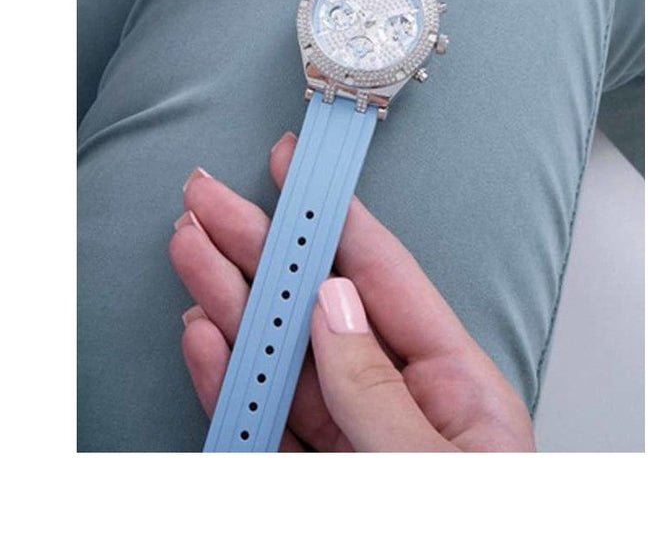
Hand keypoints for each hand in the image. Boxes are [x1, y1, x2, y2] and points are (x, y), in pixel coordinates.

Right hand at [169, 131, 536, 451]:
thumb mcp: (432, 471)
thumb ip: (378, 390)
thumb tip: (333, 305)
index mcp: (458, 395)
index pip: (388, 280)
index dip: (337, 216)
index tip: (297, 164)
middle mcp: (401, 412)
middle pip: (320, 310)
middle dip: (262, 249)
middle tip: (211, 199)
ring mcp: (351, 448)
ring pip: (281, 359)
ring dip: (231, 302)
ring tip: (191, 247)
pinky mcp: (307, 485)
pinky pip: (261, 424)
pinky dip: (228, 379)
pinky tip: (205, 334)